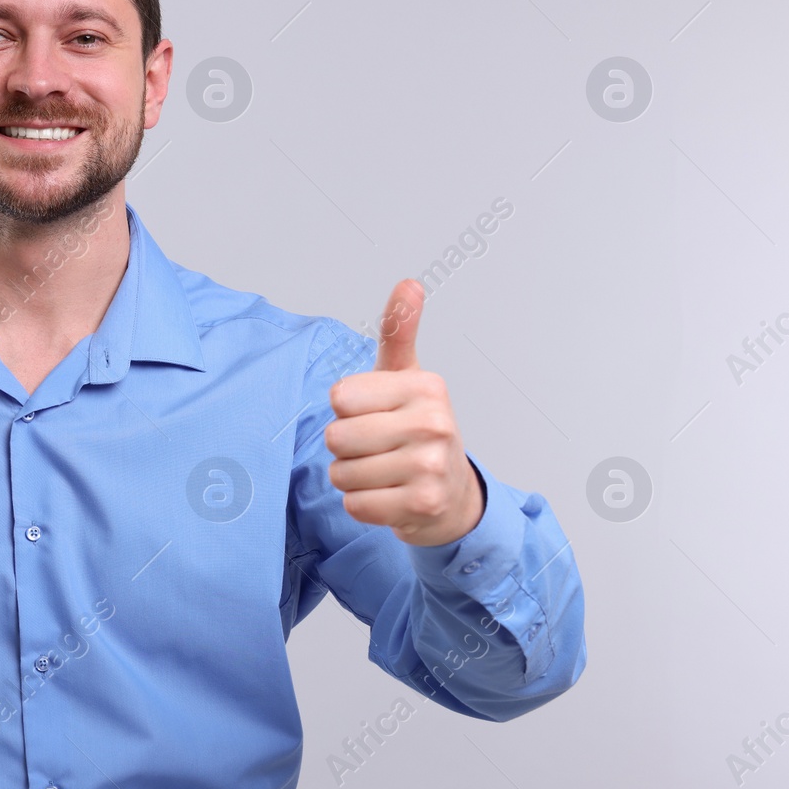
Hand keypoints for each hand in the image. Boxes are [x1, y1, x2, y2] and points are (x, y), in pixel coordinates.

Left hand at [324, 279, 483, 547]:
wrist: (452, 494)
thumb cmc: (418, 430)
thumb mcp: (406, 378)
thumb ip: (399, 332)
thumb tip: (409, 283)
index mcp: (426, 386)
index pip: (339, 397)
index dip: (346, 410)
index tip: (374, 413)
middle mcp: (434, 423)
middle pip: (336, 437)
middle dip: (345, 448)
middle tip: (377, 448)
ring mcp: (431, 466)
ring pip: (342, 474)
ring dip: (352, 478)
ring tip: (384, 472)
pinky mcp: (423, 505)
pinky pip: (355, 505)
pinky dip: (362, 505)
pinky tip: (389, 496)